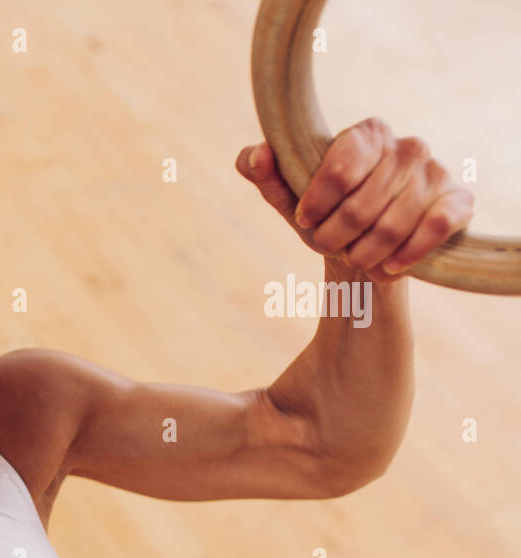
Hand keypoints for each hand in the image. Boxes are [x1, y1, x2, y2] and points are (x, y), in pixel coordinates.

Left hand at [236, 117, 473, 282]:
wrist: (367, 247)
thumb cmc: (325, 215)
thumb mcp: (289, 197)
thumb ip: (263, 172)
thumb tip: (257, 155)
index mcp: (366, 134)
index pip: (339, 168)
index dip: (316, 204)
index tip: (305, 220)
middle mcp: (407, 146)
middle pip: (361, 206)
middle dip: (335, 237)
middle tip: (328, 245)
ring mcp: (436, 173)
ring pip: (391, 225)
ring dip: (364, 253)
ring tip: (355, 257)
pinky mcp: (458, 202)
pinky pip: (433, 229)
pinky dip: (405, 255)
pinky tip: (388, 267)